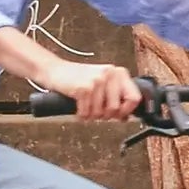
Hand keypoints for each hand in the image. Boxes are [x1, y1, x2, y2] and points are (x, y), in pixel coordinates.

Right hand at [0, 27, 139, 118]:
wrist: (55, 71)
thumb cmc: (78, 79)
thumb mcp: (102, 84)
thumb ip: (116, 97)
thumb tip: (126, 117)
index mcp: (118, 73)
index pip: (134, 97)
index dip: (127, 111)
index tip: (119, 116)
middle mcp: (110, 74)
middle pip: (116, 109)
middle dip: (105, 116)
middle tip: (96, 111)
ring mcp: (96, 80)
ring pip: (100, 113)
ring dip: (91, 115)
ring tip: (85, 106)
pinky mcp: (83, 88)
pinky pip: (86, 113)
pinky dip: (81, 115)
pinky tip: (78, 108)